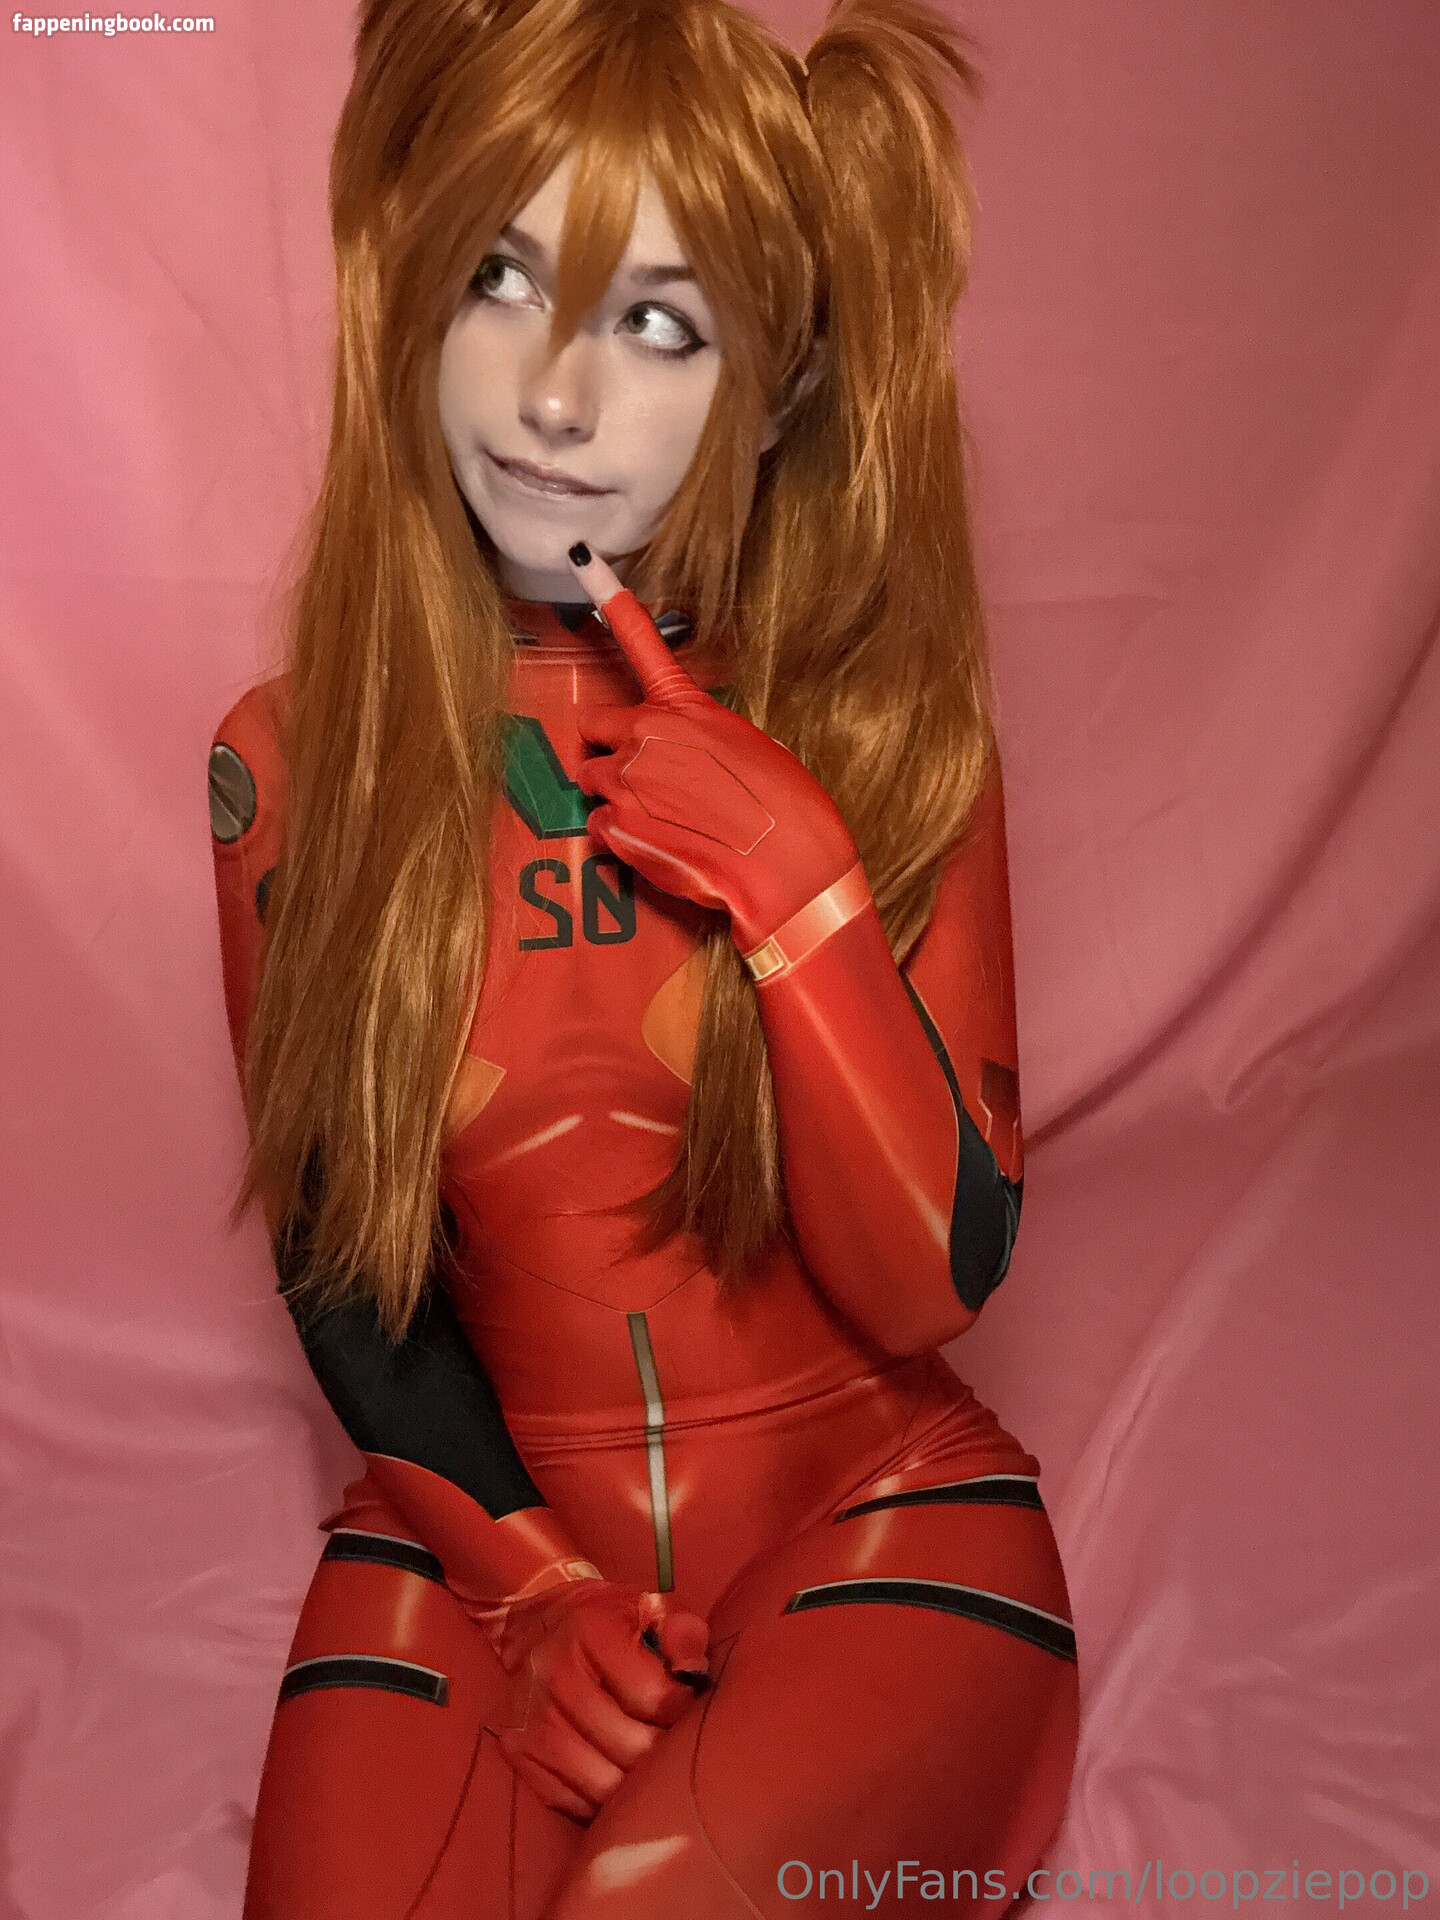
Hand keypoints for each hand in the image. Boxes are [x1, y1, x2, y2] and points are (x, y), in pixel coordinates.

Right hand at [492, 1579, 709, 1823]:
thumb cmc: (614, 1627)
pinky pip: (574, 1801)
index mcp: (590, 1631)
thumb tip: (692, 1671)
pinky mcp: (518, 1751)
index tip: (681, 1701)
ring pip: (603, 1784)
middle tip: (668, 1739)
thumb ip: (682, 1633)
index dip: (680, 1707)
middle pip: (632, 1747)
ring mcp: (531, 1717)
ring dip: (632, 1782)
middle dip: (661, 1751)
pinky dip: (601, 1799)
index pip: (655, 1697)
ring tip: (643, 1760)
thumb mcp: (653, 1612)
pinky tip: (613, 1771)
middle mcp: (553, 1674)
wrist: (544, 1627)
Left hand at [568, 546, 857, 951]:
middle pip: (594, 728)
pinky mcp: (617, 830)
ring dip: (615, 795)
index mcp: (684, 708)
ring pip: (593, 781)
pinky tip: (660, 845)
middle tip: (645, 775)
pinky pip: (598, 827)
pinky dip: (619, 837)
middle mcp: (645, 738)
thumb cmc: (787, 809)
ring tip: (664, 819)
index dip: (610, 601)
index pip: (643, 644)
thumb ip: (699, 741)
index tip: (584, 558)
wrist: (788, 868)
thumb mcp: (750, 750)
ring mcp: (625, 784)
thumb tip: (681, 758)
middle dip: (609, 748)